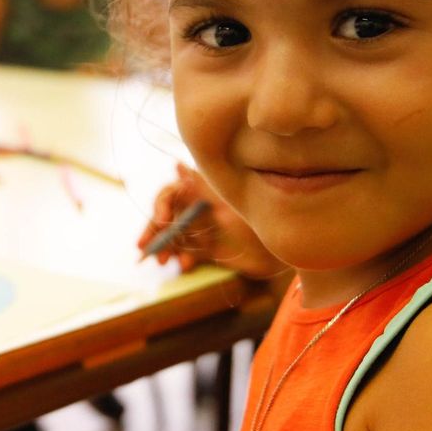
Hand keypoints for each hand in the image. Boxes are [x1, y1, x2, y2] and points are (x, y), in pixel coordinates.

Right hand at [139, 164, 285, 278]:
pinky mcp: (210, 249)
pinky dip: (183, 259)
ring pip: (173, 238)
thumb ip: (202, 185)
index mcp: (203, 190)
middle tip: (143, 250)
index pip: (170, 194)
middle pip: (166, 217)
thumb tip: (177, 164)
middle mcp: (199, 207)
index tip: (161, 220)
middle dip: (153, 232)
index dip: (160, 205)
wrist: (288, 244)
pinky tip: (185, 266)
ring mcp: (203, 229)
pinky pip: (187, 254)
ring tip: (165, 262)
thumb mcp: (232, 198)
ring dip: (165, 248)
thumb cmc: (262, 213)